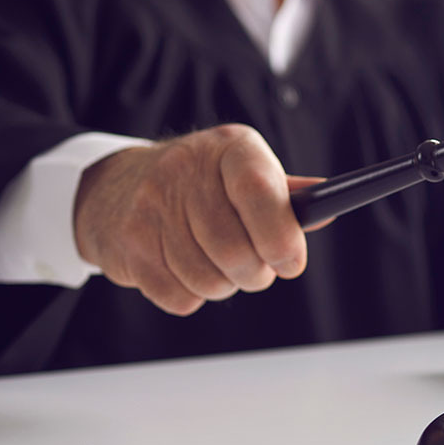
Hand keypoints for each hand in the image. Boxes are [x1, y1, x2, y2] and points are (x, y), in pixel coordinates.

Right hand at [73, 124, 320, 315]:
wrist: (115, 188)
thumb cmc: (201, 185)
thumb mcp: (243, 171)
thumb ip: (285, 194)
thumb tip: (328, 207)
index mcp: (230, 147)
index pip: (259, 189)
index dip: (281, 235)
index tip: (291, 262)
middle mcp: (186, 168)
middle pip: (235, 248)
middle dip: (255, 272)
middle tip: (257, 269)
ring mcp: (151, 205)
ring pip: (209, 279)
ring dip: (223, 285)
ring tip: (217, 265)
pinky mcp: (129, 244)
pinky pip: (179, 297)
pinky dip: (191, 295)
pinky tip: (184, 269)